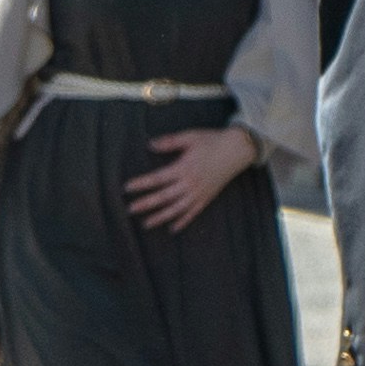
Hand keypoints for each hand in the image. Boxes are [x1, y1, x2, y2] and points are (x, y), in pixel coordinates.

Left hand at [125, 123, 259, 231]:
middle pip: (164, 197)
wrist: (237, 149)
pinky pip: (193, 213)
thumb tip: (150, 144)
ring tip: (146, 223)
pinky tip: (172, 228)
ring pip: (176, 209)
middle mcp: (190, 184)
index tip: (127, 188)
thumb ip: (169, 142)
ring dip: (160, 217)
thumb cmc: (212, 141)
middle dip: (146, 203)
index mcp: (183, 168)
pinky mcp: (207, 198)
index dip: (141, 184)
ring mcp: (199, 193)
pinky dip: (182, 221)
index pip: (157, 178)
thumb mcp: (189, 137)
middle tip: (130, 209)